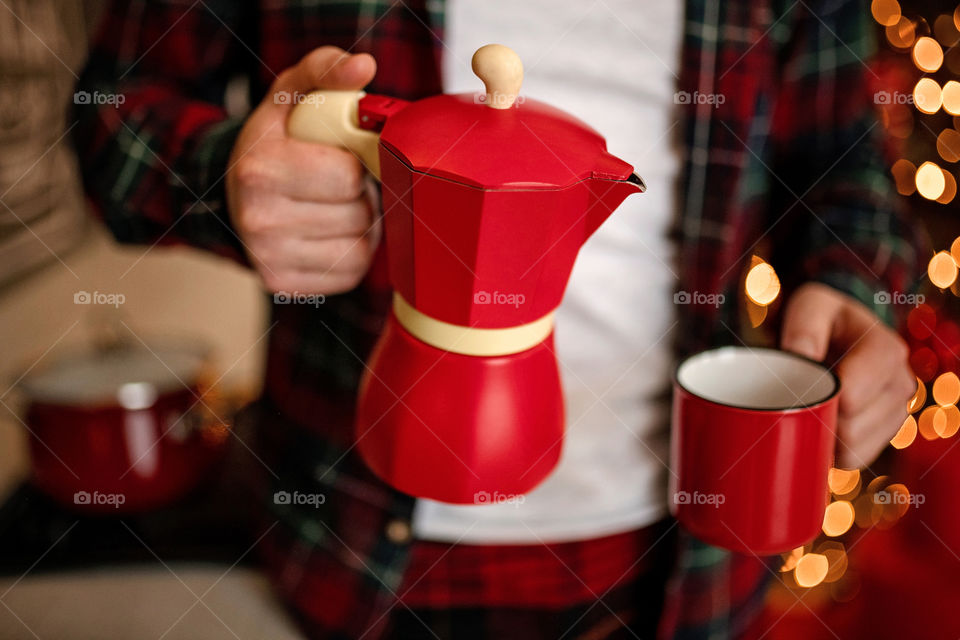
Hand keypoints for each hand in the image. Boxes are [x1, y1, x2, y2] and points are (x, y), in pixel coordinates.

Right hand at [226, 47, 378, 294]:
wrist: (232, 190)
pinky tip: (329, 233)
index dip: (357, 163)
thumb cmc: (274, 140)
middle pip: (359, 215)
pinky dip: (351, 253)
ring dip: (360, 226)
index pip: (349, 177)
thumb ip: (327, 70)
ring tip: (335, 206)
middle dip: (361, 196)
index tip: (342, 155)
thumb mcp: (293, 94)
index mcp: (261, 169)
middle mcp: (259, 219)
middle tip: (340, 183)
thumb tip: (363, 66)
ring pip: (359, 249)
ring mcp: (269, 258)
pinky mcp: (283, 285)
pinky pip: (351, 274)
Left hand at [781, 282, 914, 468]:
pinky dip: (832, 448)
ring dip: (824, 435)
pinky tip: (823, 422)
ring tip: (813, 406)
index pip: (850, 399)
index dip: (817, 400)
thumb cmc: (822, 318)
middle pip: (851, 430)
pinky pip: (854, 460)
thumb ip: (804, 326)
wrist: (838, 332)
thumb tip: (803, 358)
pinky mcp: (886, 433)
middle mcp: (900, 383)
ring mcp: (897, 411)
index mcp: (886, 351)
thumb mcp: (810, 306)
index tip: (797, 385)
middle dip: (818, 418)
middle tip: (800, 396)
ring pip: (853, 450)